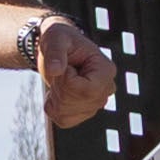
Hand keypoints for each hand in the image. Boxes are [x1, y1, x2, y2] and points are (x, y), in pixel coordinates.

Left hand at [28, 11, 118, 127]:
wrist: (57, 49)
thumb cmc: (59, 39)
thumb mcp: (55, 38)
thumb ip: (55, 52)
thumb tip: (55, 70)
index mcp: (106, 70)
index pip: (89, 90)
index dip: (68, 82)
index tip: (64, 67)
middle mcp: (106, 89)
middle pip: (77, 103)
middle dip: (59, 88)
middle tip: (59, 71)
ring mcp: (96, 103)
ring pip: (68, 114)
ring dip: (54, 97)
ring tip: (59, 80)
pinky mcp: (84, 112)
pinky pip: (63, 121)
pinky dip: (53, 108)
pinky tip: (56, 92)